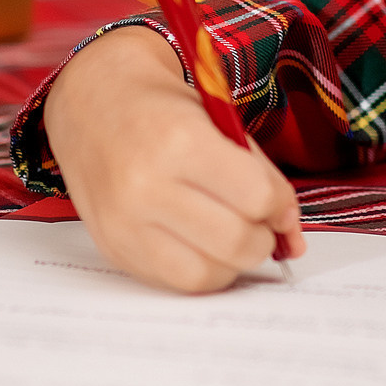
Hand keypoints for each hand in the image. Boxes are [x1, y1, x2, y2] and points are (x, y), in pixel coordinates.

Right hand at [40, 25, 304, 293]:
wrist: (94, 104)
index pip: (256, 197)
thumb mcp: (220, 122)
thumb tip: (292, 235)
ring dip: (232, 262)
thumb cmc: (162, 111)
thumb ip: (262, 175)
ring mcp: (125, 223)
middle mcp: (146, 186)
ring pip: (207, 274)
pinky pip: (173, 281)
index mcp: (180, 141)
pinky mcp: (114, 248)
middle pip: (236, 242)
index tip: (276, 203)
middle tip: (258, 225)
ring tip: (230, 237)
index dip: (279, 205)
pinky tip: (199, 245)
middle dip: (262, 239)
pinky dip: (199, 269)